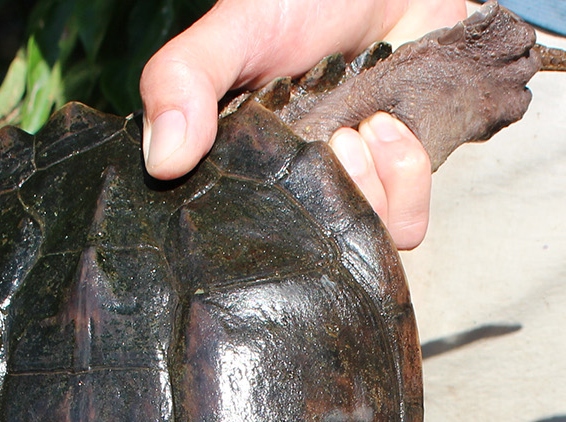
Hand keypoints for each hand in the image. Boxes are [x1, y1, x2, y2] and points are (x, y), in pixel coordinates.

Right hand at [140, 0, 466, 247]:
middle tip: (332, 141)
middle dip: (317, 204)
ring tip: (365, 129)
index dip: (240, 231)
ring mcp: (347, 191)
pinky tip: (392, 129)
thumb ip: (182, 80)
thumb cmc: (305, 3)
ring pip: (352, 244)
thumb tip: (160, 162)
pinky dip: (405, 179)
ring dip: (368, 186)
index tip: (264, 188)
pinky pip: (405, 226)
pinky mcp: (399, 188)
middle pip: (295, 254)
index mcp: (241, 163)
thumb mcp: (230, 33)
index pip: (224, 231)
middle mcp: (291, 187)